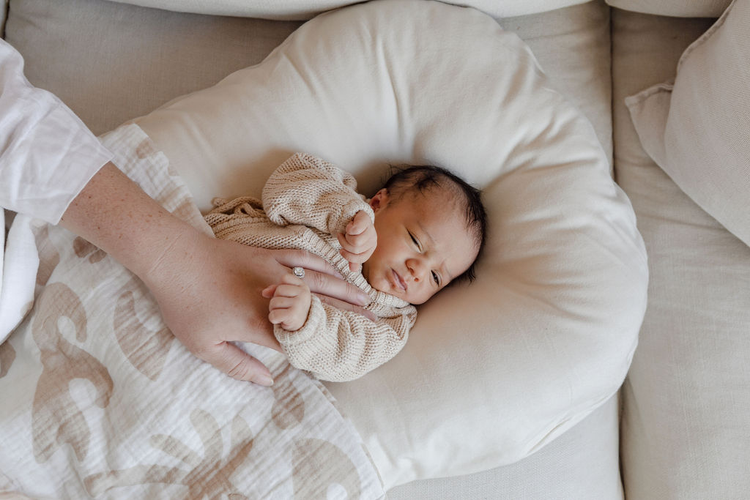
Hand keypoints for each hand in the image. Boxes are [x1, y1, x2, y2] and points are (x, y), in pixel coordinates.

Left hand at [61, 163, 372, 385]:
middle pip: (322, 307)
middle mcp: (276, 295)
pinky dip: (325, 264)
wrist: (173, 257)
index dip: (324, 350)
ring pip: (320, 280)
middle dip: (352, 317)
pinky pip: (305, 257)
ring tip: (368, 299)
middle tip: (377, 324)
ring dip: (347, 290)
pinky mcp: (269, 253)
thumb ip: (238, 367)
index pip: (300, 340)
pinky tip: (337, 268)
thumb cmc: (184, 304)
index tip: (343, 359)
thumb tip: (269, 382)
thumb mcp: (203, 346)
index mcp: (260, 322)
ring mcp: (275, 271)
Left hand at [263, 274, 311, 330]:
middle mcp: (303, 294)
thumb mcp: (288, 295)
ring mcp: (299, 304)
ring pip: (274, 302)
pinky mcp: (293, 315)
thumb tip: (264, 293)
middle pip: (278, 290)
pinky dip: (274, 319)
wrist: (304, 327)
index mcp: (303, 287)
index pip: (284, 278)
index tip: (287, 296)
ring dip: (274, 309)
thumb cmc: (294, 308)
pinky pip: (273, 314)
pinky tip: (281, 320)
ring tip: (283, 313)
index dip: (281, 287)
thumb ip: (276, 289)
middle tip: (284, 307)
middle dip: (276, 299)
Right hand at [337, 210, 376, 271]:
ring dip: (346, 236)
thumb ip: (353, 257)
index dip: (347, 255)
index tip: (341, 249)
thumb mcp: (352, 246)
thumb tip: (353, 270)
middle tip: (343, 236)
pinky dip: (348, 228)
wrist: (353, 214)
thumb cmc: (353, 233)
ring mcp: (371, 230)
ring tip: (346, 231)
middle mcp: (373, 240)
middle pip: (355, 249)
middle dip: (344, 243)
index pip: (359, 259)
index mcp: (370, 249)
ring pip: (354, 241)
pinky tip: (349, 224)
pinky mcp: (366, 220)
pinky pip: (355, 230)